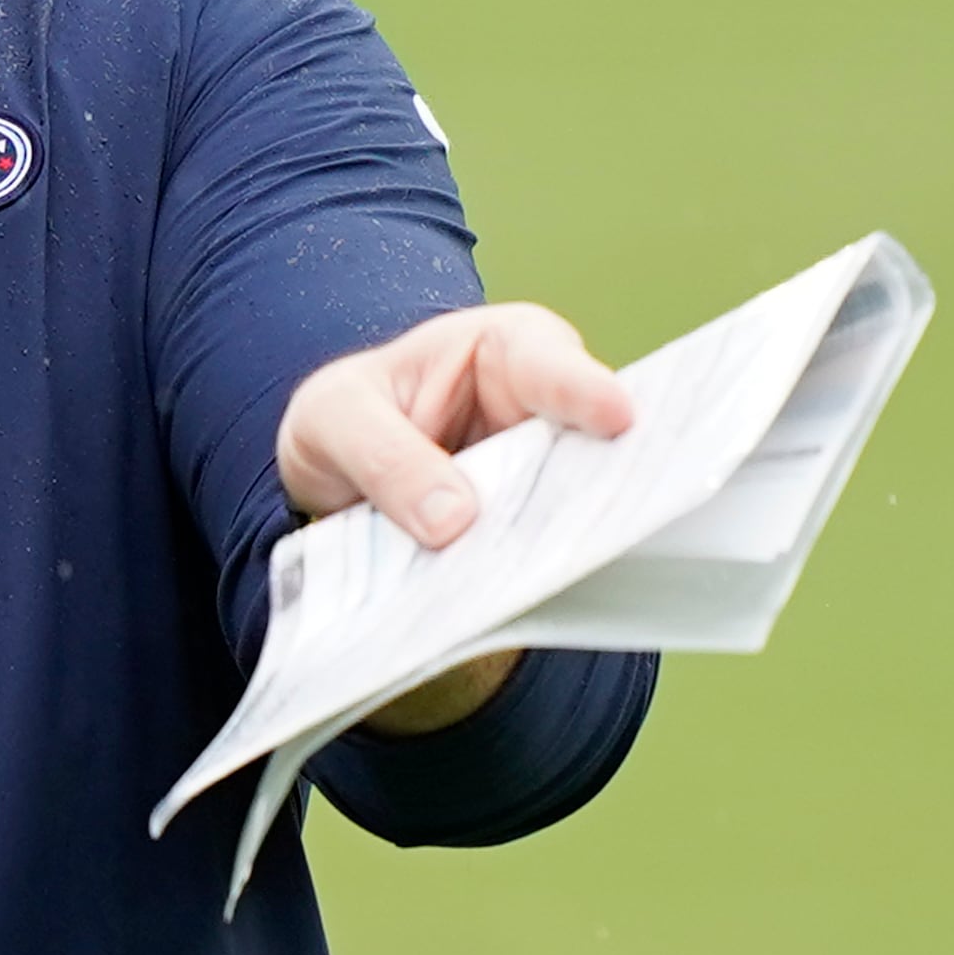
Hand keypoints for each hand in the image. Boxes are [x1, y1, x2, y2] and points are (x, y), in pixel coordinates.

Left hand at [277, 303, 634, 734]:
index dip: (585, 391)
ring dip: (569, 544)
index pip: (551, 366)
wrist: (338, 473)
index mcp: (505, 350)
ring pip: (577, 512)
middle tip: (616, 517)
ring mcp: (547, 481)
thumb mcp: (336, 416)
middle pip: (592, 449)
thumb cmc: (347, 415)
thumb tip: (455, 522)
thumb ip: (386, 457)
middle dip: (602, 481)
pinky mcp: (533, 537)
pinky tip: (531, 604)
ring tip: (569, 572)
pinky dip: (538, 580)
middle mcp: (545, 413)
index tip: (617, 417)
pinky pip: (545, 558)